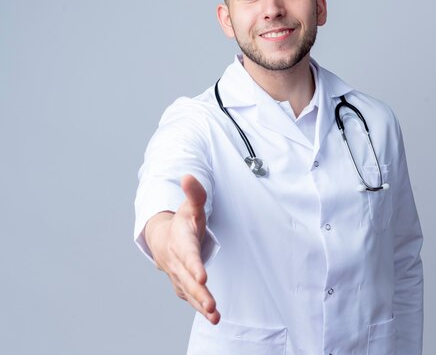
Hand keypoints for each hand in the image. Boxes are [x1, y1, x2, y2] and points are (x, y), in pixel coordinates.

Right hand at [145, 174, 219, 323]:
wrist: (162, 238)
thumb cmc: (182, 222)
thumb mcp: (190, 206)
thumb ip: (195, 193)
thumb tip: (189, 176)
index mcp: (180, 242)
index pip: (188, 255)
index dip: (194, 267)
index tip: (203, 278)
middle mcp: (177, 262)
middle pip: (188, 279)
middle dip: (199, 294)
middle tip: (211, 306)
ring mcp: (178, 275)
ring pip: (189, 293)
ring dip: (201, 305)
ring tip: (215, 317)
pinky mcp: (182, 284)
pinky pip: (191, 298)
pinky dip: (200, 308)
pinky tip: (213, 317)